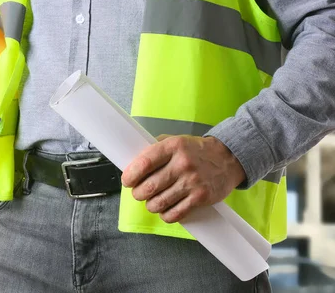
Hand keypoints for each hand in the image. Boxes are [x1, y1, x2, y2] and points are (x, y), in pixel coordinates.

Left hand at [121, 135, 245, 223]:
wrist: (228, 158)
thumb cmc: (196, 151)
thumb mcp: (176, 141)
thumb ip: (155, 149)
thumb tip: (133, 164)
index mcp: (173, 146)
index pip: (144, 164)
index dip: (131, 175)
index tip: (127, 181)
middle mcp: (182, 164)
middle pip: (149, 187)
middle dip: (138, 193)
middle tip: (139, 192)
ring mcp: (192, 182)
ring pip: (159, 203)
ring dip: (150, 205)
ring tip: (152, 201)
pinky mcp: (201, 197)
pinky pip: (175, 214)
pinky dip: (165, 215)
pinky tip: (165, 209)